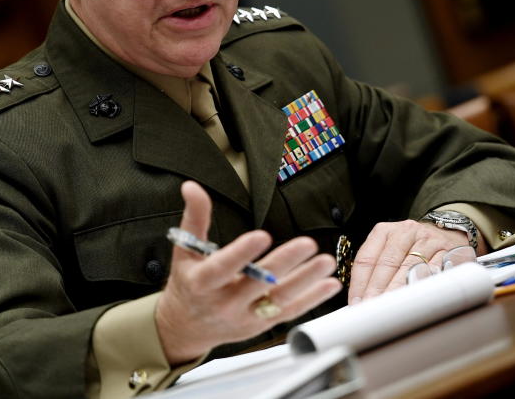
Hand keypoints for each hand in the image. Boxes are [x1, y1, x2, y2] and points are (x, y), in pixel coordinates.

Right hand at [155, 181, 341, 363]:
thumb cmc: (188, 283)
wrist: (188, 326)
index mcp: (201, 283)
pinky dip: (311, 300)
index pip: (221, 269)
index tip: (261, 236)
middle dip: (284, 264)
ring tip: (326, 262)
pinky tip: (329, 284)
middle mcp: (223, 303)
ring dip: (306, 282)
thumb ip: (194, 218)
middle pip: (257, 283)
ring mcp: (245, 316)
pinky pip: (289, 313)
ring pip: (279, 300)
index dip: (241, 254)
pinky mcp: (261, 325)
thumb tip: (191, 187)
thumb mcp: (184, 250)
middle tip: (308, 243)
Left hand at [347, 220, 471, 303]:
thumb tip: (360, 299)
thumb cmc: (412, 247)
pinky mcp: (448, 252)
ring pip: (410, 268)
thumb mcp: (389, 250)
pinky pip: (434, 271)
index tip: (356, 303)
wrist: (445, 235)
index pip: (366, 258)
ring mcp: (428, 241)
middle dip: (377, 290)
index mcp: (385, 231)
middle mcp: (405, 232)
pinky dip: (424, 287)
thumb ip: (374, 270)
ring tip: (390, 309)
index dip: (360, 283)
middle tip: (371, 308)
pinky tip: (417, 300)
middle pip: (387, 264)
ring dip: (399, 291)